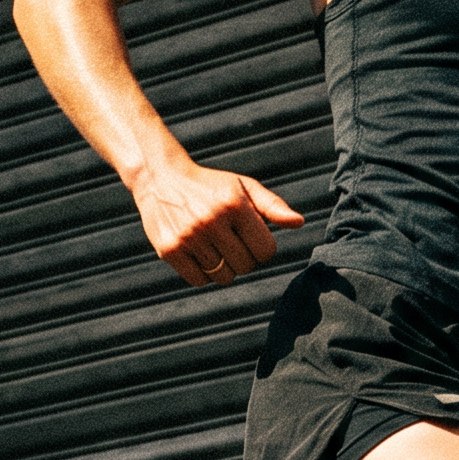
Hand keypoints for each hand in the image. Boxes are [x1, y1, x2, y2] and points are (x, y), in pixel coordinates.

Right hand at [132, 159, 304, 287]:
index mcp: (234, 205)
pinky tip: (199, 254)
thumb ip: (272, 205)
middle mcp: (211, 221)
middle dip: (244, 258)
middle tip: (230, 241)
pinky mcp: (169, 250)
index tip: (251, 238)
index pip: (266, 251)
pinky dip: (203, 274)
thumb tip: (299, 222)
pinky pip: (199, 281)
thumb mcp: (243, 187)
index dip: (262, 248)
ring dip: (224, 268)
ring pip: (223, 277)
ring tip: (214, 246)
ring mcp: (189, 236)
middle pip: (246, 266)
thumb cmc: (210, 186)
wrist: (159, 178)